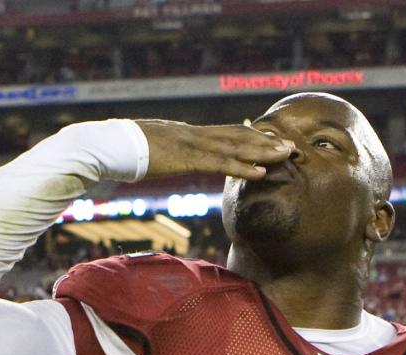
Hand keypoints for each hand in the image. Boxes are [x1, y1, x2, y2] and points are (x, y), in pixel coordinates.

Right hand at [135, 120, 294, 181]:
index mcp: (191, 133)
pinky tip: (261, 172)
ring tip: (287, 155)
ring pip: (236, 148)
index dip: (253, 136)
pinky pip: (220, 164)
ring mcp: (194, 145)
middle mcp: (197, 135)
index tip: (273, 139)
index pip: (228, 132)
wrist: (113, 145)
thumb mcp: (157, 148)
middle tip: (292, 147)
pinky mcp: (188, 159)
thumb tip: (177, 155)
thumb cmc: (128, 150)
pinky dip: (243, 168)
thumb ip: (172, 150)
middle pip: (239, 136)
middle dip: (267, 142)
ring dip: (264, 152)